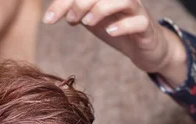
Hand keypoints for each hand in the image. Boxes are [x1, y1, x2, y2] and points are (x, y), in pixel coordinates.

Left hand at [43, 0, 187, 86]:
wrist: (145, 47)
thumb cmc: (116, 28)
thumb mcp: (91, 17)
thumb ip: (74, 10)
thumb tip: (50, 11)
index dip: (64, 2)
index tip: (49, 19)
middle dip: (81, 3)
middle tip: (70, 20)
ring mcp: (137, 10)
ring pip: (123, 0)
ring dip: (101, 9)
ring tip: (87, 23)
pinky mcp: (146, 27)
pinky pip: (138, 22)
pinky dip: (122, 25)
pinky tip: (109, 32)